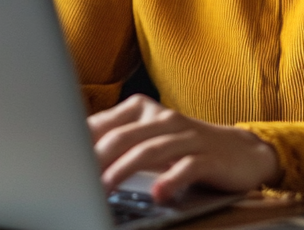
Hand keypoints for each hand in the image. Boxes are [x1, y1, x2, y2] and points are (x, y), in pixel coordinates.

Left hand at [88, 94, 280, 203]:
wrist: (243, 151)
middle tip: (76, 179)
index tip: (60, 161)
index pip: (105, 124)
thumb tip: (74, 151)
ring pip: (149, 150)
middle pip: (123, 136)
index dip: (81, 144)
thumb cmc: (187, 146)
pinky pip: (186, 168)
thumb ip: (117, 140)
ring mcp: (187, 137)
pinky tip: (158, 194)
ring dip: (124, 171)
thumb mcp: (150, 137)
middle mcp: (164, 119)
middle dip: (97, 159)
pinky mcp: (209, 157)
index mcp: (144, 110)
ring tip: (104, 189)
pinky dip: (170, 181)